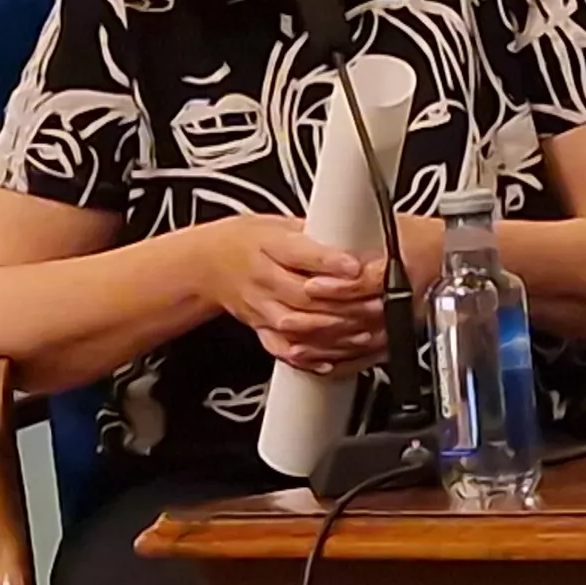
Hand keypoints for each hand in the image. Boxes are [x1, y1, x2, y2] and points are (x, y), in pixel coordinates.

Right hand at [190, 214, 384, 371]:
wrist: (207, 263)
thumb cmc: (248, 241)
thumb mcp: (282, 223)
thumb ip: (320, 231)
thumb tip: (363, 232)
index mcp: (269, 245)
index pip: (300, 254)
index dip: (330, 262)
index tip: (357, 266)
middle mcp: (263, 278)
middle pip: (304, 294)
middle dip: (344, 301)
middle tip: (378, 302)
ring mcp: (260, 306)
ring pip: (296, 325)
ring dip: (333, 331)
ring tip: (366, 330)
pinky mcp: (259, 327)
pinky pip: (280, 348)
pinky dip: (305, 357)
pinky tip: (330, 360)